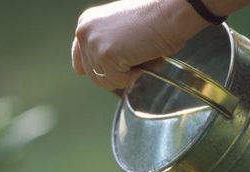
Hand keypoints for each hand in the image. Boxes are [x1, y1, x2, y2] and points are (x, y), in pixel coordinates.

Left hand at [72, 0, 207, 89]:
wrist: (170, 12)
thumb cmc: (155, 19)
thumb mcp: (120, 31)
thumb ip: (106, 46)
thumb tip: (105, 71)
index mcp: (86, 23)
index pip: (80, 60)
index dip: (97, 70)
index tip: (111, 71)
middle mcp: (84, 32)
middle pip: (93, 75)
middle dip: (116, 74)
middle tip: (135, 57)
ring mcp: (93, 43)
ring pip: (104, 81)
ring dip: (124, 76)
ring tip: (138, 56)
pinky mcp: (105, 55)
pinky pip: (118, 81)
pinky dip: (133, 76)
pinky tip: (142, 58)